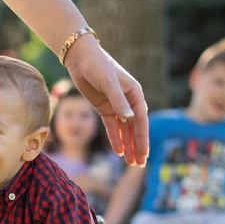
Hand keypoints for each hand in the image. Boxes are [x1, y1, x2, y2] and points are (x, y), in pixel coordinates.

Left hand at [62, 36, 148, 165]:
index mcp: (134, 94)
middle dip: (137, 146)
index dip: (142, 138)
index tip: (143, 154)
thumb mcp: (108, 83)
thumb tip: (129, 118)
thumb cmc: (98, 66)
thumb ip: (118, 101)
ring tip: (130, 162)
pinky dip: (115, 138)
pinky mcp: (104, 108)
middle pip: (134, 128)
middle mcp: (128, 101)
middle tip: (139, 164)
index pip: (141, 120)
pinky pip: (112, 126)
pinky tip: (118, 151)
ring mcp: (116, 106)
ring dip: (127, 145)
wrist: (81, 59)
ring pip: (124, 130)